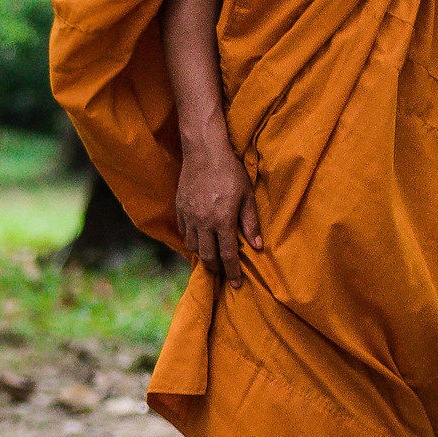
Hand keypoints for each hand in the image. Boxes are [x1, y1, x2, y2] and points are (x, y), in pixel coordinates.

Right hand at [172, 138, 262, 281]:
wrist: (204, 152)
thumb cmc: (230, 172)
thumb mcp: (247, 196)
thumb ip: (251, 223)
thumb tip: (257, 246)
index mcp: (222, 221)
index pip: (227, 255)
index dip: (233, 272)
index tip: (237, 284)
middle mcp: (203, 223)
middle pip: (207, 256)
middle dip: (217, 269)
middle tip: (224, 274)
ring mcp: (189, 216)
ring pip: (193, 247)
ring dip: (203, 256)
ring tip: (212, 258)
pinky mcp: (180, 209)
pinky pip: (184, 232)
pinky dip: (192, 240)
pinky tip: (199, 239)